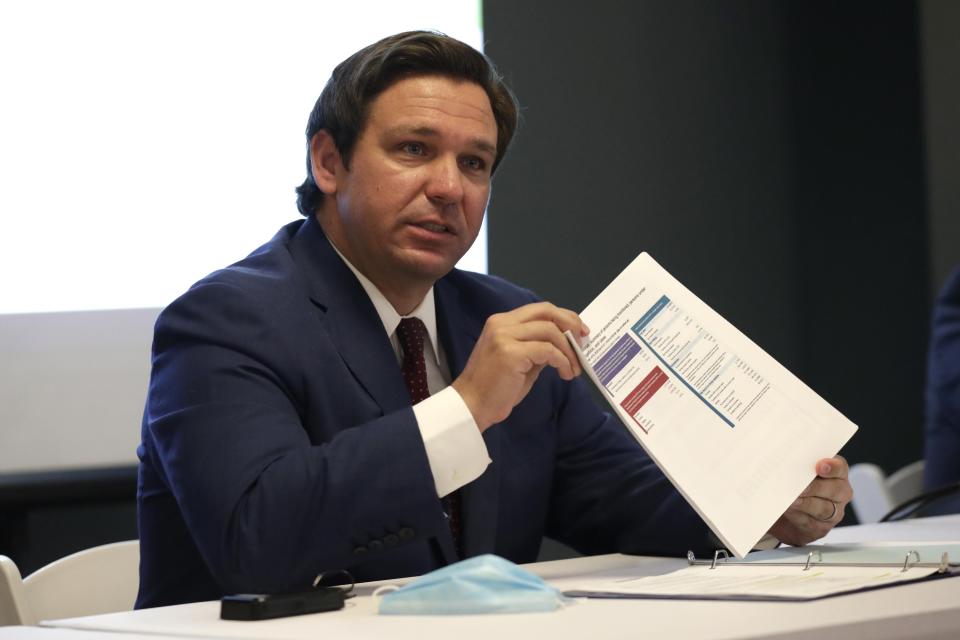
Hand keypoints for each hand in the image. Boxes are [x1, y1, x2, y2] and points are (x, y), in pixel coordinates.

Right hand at [452, 302, 588, 430]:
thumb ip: (537, 347)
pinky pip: (548, 351)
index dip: (563, 317)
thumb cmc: (494, 388)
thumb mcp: (519, 360)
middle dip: (570, 324)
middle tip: (583, 342)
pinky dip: (562, 361)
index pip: (539, 309)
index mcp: (501, 322)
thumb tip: (565, 343)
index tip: (579, 331)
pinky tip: (565, 373)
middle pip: (546, 312)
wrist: (471, 406)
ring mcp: (504, 337)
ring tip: (574, 368)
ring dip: (568, 350)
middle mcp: (502, 324)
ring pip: (550, 331)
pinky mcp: (511, 353)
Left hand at [767, 456, 852, 546]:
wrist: (782, 514)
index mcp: (836, 473)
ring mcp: (833, 512)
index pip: (840, 467)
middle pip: (836, 489)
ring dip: (805, 504)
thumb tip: (783, 459)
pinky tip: (788, 510)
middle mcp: (839, 492)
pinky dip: (798, 516)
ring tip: (791, 500)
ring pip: (824, 508)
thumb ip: (796, 464)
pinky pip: (812, 523)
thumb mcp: (794, 471)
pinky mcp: (821, 528)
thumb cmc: (790, 485)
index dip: (832, 467)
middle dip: (815, 487)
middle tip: (800, 487)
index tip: (819, 466)